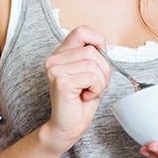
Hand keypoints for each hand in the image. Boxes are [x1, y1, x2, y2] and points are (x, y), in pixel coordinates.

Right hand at [42, 26, 110, 153]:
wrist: (68, 126)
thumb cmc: (81, 100)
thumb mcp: (92, 73)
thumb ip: (94, 56)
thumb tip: (102, 43)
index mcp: (61, 53)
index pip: (82, 30)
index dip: (98, 41)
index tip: (100, 59)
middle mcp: (54, 59)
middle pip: (93, 51)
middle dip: (103, 70)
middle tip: (94, 85)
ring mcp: (55, 69)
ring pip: (94, 64)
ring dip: (100, 82)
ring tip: (89, 92)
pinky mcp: (61, 81)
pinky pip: (92, 77)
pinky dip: (96, 89)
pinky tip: (85, 97)